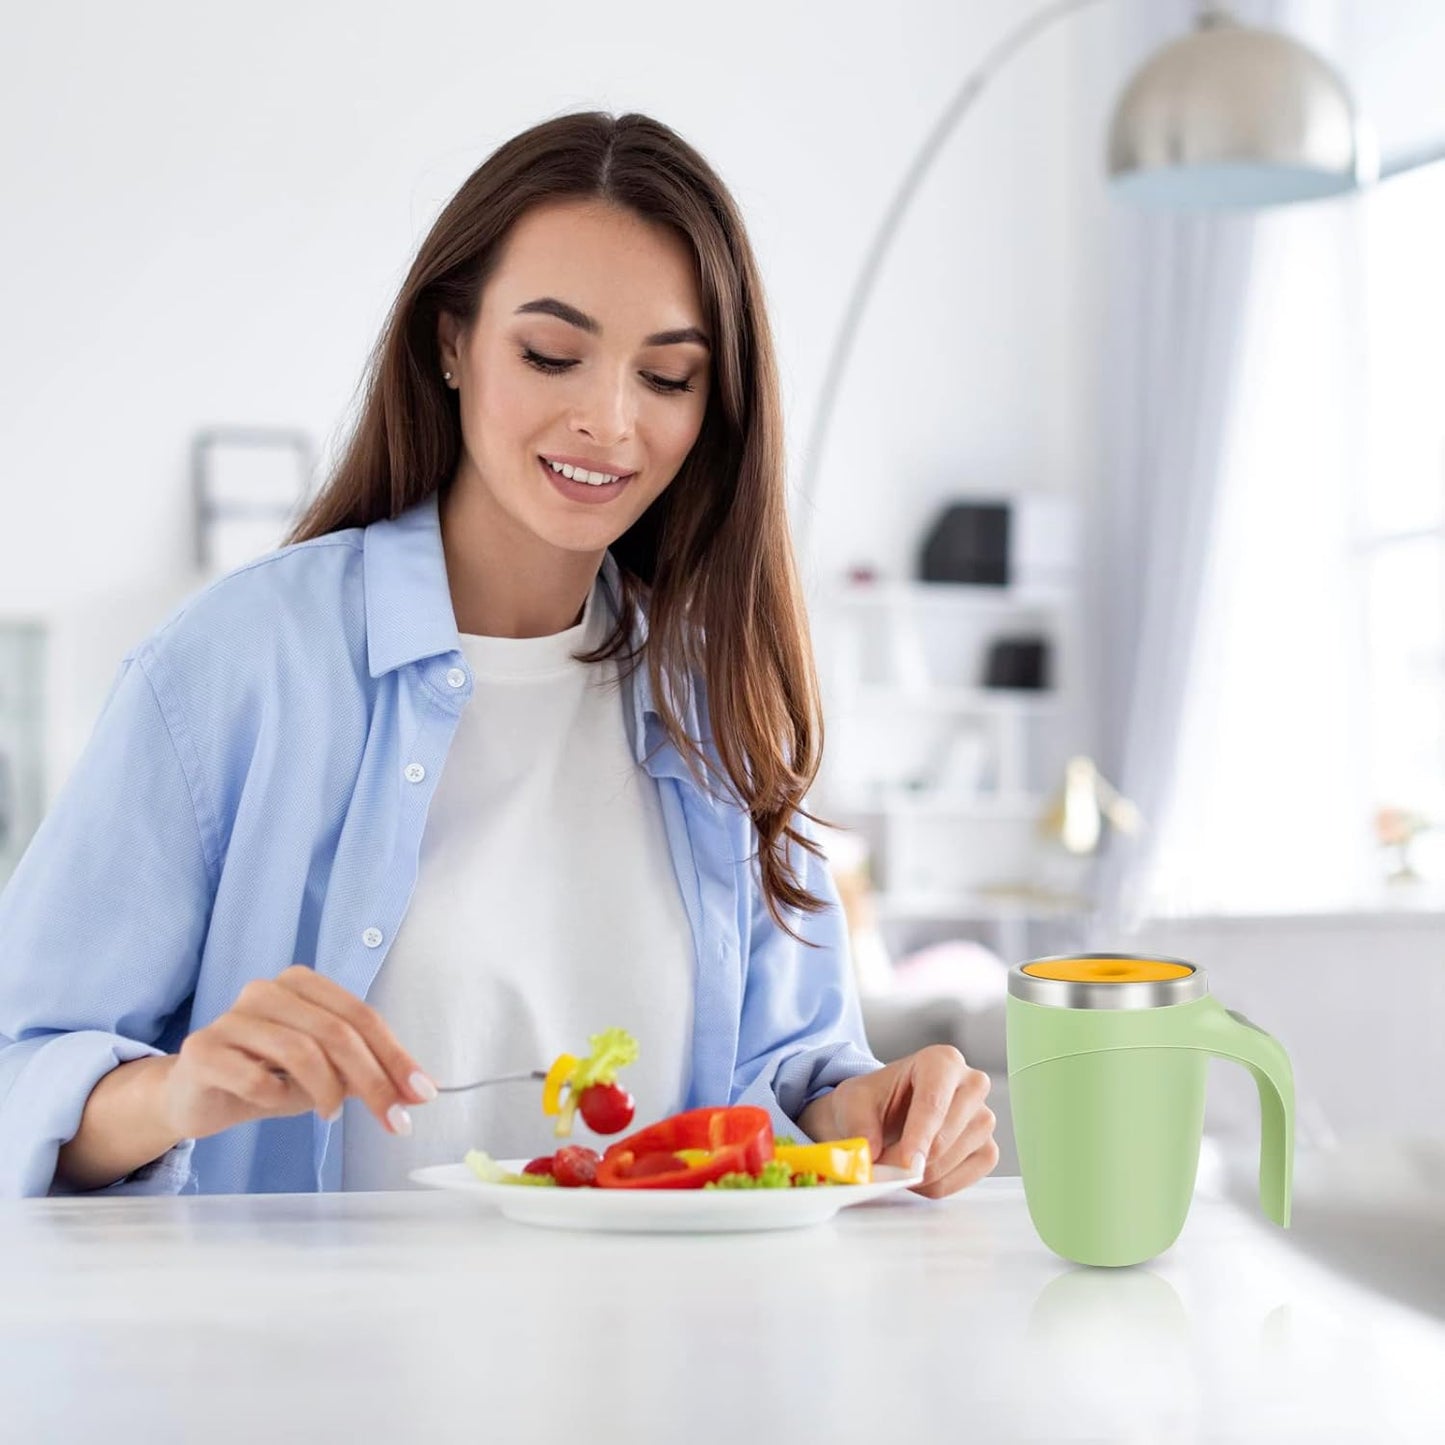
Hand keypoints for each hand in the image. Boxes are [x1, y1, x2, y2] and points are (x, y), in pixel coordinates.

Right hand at [161, 965, 434, 1142]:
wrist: (197, 1096)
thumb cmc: (269, 1077)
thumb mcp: (327, 1073)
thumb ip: (368, 1074)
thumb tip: (419, 1090)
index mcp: (302, 983)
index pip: (361, 1016)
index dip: (395, 1056)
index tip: (422, 1094)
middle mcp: (267, 990)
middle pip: (337, 1033)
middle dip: (373, 1081)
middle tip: (393, 1119)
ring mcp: (231, 1017)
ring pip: (301, 1051)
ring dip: (326, 1091)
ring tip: (329, 1114)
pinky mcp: (203, 1050)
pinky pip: (255, 1078)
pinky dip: (276, 1098)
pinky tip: (274, 1103)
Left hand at [797, 1045, 997, 1198]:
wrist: (885, 1112)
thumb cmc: (874, 1100)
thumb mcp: (852, 1102)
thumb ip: (859, 1126)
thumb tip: (871, 1154)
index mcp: (941, 1061)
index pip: (934, 1101)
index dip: (919, 1136)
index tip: (905, 1164)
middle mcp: (971, 1084)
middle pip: (948, 1134)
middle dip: (914, 1159)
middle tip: (885, 1167)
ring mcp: (984, 1117)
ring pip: (956, 1158)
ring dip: (922, 1173)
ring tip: (897, 1165)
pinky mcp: (988, 1147)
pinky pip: (967, 1177)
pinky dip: (938, 1184)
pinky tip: (919, 1174)